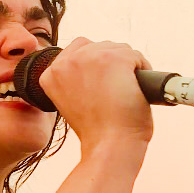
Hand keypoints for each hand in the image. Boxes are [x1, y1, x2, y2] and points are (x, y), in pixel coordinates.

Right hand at [37, 37, 153, 149]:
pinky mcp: (114, 58)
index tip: (101, 86)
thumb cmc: (96, 131)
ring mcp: (90, 57)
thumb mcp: (72, 101)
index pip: (77, 50)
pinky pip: (136, 56)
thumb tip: (97, 68)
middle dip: (112, 66)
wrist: (108, 146)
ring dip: (127, 68)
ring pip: (119, 50)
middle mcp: (66, 62)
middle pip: (100, 47)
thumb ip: (76, 80)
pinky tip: (137, 90)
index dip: (95, 67)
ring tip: (124, 94)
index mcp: (50, 74)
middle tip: (115, 93)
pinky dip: (143, 70)